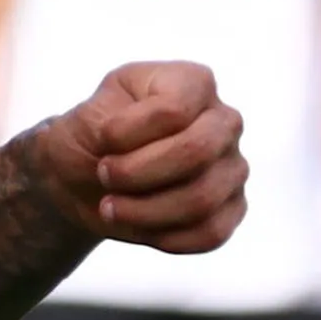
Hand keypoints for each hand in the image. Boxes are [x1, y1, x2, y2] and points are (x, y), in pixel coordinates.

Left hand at [28, 61, 244, 255]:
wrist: (87, 177)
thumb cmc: (92, 137)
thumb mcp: (88, 116)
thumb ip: (112, 125)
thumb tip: (141, 152)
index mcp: (194, 83)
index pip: (173, 110)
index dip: (127, 132)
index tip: (101, 139)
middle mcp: (224, 121)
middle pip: (197, 151)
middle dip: (137, 173)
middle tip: (104, 175)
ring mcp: (233, 166)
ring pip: (202, 199)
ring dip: (144, 211)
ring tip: (110, 207)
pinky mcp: (232, 208)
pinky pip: (210, 233)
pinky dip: (166, 237)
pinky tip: (139, 226)